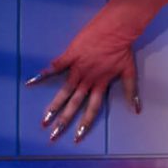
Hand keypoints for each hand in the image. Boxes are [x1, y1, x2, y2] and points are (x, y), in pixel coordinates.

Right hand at [24, 13, 141, 143]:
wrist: (116, 30)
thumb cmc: (122, 49)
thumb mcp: (129, 72)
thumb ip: (131, 92)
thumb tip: (137, 110)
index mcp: (100, 85)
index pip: (92, 110)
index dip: (85, 124)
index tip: (77, 137)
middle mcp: (87, 80)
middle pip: (74, 105)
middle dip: (63, 122)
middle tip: (53, 136)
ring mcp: (77, 69)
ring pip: (63, 92)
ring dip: (53, 106)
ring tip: (44, 120)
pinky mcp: (70, 56)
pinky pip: (55, 67)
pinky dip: (43, 75)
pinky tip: (30, 82)